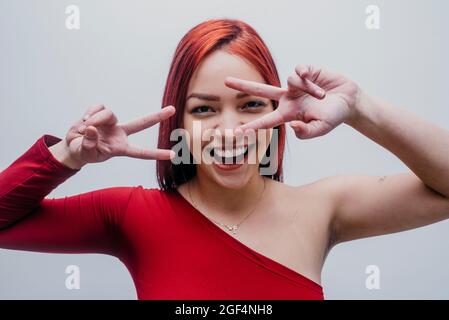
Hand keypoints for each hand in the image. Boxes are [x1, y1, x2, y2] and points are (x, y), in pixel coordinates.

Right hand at [61, 105, 175, 166]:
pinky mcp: (102, 114)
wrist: (72, 145)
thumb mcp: (84, 152)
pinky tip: (84, 120)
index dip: (157, 153)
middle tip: (173, 109)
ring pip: (109, 113)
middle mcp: (120, 134)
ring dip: (95, 118)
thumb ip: (88, 143)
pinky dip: (90, 112)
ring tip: (84, 127)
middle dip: (157, 116)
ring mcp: (112, 123)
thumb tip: (93, 129)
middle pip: (142, 123)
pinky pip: (99, 107)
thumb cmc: (82, 153)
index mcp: (120, 148)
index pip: (141, 152)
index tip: (173, 155)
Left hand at [225, 65, 359, 138]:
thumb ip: (307, 132)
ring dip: (308, 89)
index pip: (266, 120)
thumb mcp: (322, 128)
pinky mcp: (305, 72)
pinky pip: (299, 71)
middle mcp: (288, 98)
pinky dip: (307, 77)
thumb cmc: (334, 117)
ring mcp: (295, 84)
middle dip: (243, 86)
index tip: (237, 133)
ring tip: (322, 96)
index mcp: (289, 114)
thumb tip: (292, 126)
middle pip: (260, 91)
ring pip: (290, 80)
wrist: (349, 101)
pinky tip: (314, 78)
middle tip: (225, 82)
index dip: (252, 127)